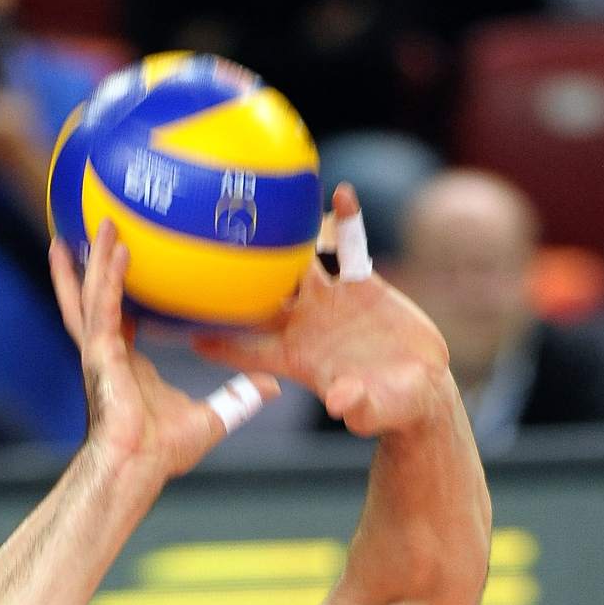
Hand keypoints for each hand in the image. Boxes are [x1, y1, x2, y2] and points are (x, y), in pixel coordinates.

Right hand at [49, 222, 279, 488]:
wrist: (136, 466)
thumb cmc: (163, 452)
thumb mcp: (212, 418)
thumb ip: (238, 398)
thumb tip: (273, 387)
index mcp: (129, 364)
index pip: (122, 318)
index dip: (121, 293)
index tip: (126, 267)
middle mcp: (110, 352)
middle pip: (97, 297)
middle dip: (94, 263)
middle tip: (97, 227)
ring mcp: (101, 352)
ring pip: (93, 293)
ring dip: (96, 257)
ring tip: (99, 222)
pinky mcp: (102, 354)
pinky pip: (105, 307)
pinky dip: (110, 278)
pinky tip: (119, 249)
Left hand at [194, 184, 451, 439]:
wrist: (419, 388)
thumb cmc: (389, 409)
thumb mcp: (374, 412)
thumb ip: (358, 408)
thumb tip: (340, 402)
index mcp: (295, 357)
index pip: (247, 349)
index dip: (217, 340)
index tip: (184, 326)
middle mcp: (304, 324)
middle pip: (261, 295)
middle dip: (235, 276)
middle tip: (208, 243)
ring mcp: (329, 301)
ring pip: (299, 262)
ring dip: (285, 235)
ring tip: (268, 201)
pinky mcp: (361, 284)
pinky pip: (350, 247)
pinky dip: (347, 221)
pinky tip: (342, 192)